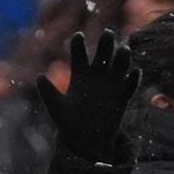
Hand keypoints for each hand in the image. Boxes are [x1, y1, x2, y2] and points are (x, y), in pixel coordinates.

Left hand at [37, 30, 138, 161]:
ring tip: (123, 50)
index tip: (78, 35)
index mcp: (79, 75)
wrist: (84, 140)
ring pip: (119, 67)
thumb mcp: (56, 107)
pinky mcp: (121, 98)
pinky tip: (135, 72)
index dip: (78, 45)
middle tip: (108, 33)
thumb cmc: (68, 122)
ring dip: (122, 58)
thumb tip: (39, 76)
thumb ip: (48, 92)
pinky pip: (129, 86)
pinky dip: (133, 79)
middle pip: (103, 55)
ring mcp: (110, 86)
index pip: (79, 55)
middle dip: (106, 44)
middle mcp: (97, 77)